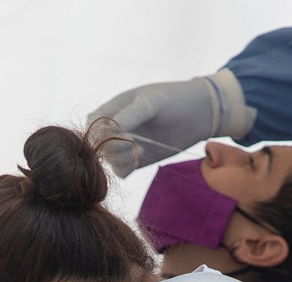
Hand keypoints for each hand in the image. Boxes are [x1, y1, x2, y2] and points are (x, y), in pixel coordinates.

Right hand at [86, 70, 255, 176]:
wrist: (199, 113)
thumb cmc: (174, 100)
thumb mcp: (151, 102)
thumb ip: (129, 115)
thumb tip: (108, 130)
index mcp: (113, 109)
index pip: (92, 124)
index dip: (100, 132)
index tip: (119, 131)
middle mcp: (115, 129)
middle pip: (99, 145)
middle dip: (113, 146)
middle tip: (134, 141)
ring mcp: (125, 145)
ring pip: (109, 160)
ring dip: (121, 158)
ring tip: (140, 149)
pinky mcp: (136, 160)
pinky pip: (121, 171)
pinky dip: (126, 168)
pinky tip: (139, 158)